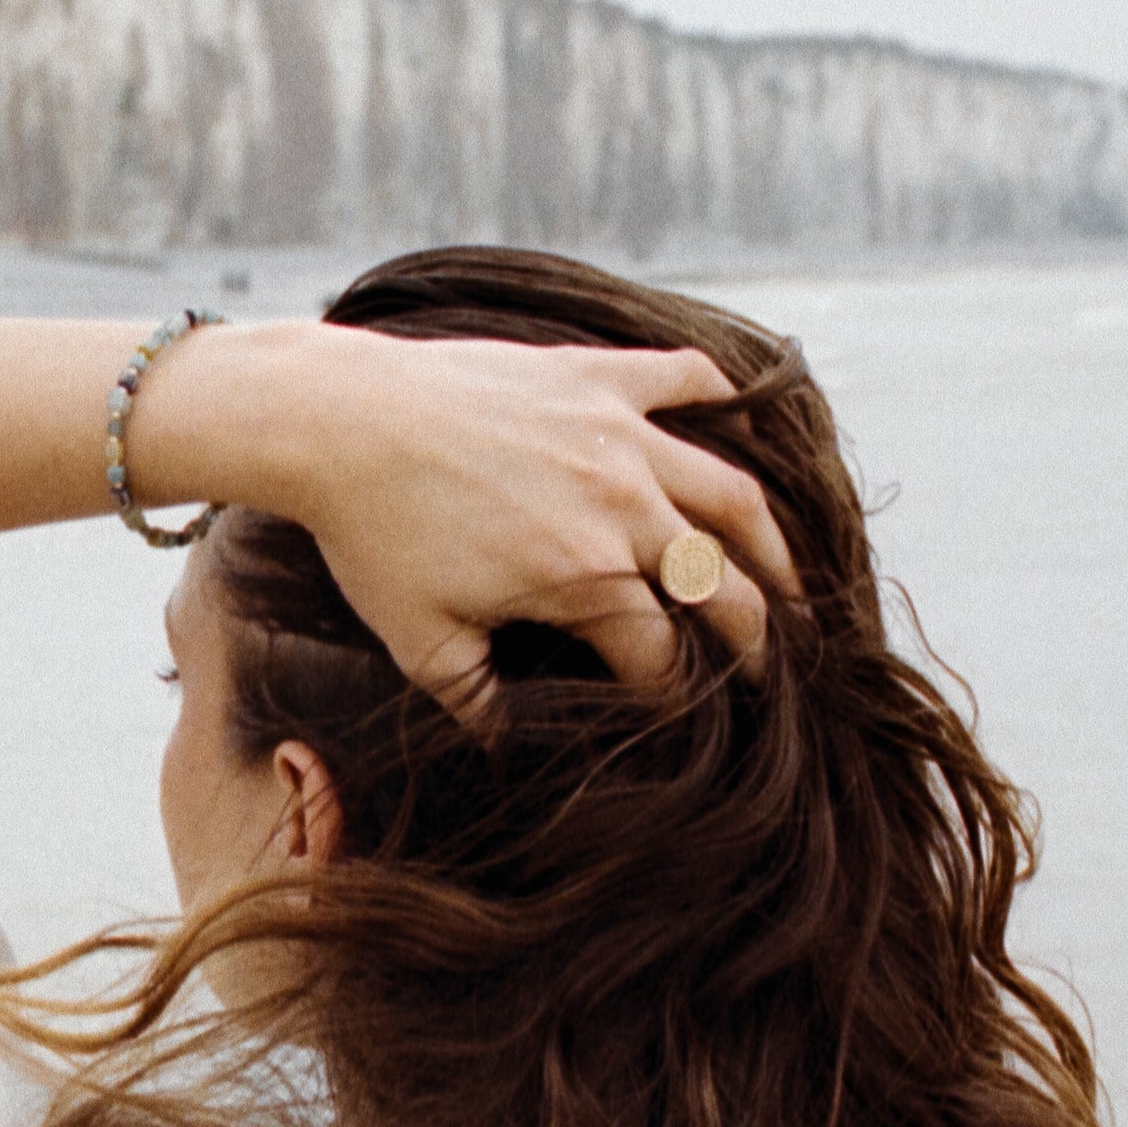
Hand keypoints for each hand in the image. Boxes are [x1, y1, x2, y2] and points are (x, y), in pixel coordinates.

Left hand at [291, 333, 797, 722]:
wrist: (337, 418)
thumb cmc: (371, 536)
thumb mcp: (422, 644)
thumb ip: (478, 704)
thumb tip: (510, 751)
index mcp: (587, 578)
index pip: (663, 657)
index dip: (675, 698)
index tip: (680, 717)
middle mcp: (624, 504)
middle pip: (725, 584)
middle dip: (754, 637)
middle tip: (768, 667)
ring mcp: (618, 432)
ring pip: (731, 491)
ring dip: (771, 541)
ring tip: (790, 577)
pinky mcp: (596, 375)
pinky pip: (683, 379)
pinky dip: (720, 398)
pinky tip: (735, 417)